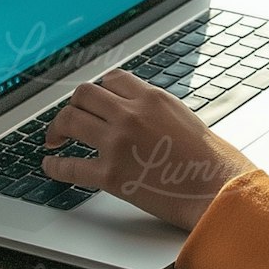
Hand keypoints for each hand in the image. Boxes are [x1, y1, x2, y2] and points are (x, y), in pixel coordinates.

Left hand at [40, 70, 253, 231]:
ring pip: (70, 120)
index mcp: (151, 97)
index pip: (111, 79)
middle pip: (84, 94)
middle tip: (68, 121)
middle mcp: (130, 114)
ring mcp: (117, 143)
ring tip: (53, 139)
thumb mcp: (183, 118)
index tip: (93, 103)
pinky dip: (55, 165)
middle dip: (72, 106)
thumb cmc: (209, 159)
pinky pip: (70, 166)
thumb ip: (156, 111)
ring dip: (56, 129)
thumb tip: (137, 114)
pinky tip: (51, 165)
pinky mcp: (110, 175)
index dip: (99, 91)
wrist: (217, 189)